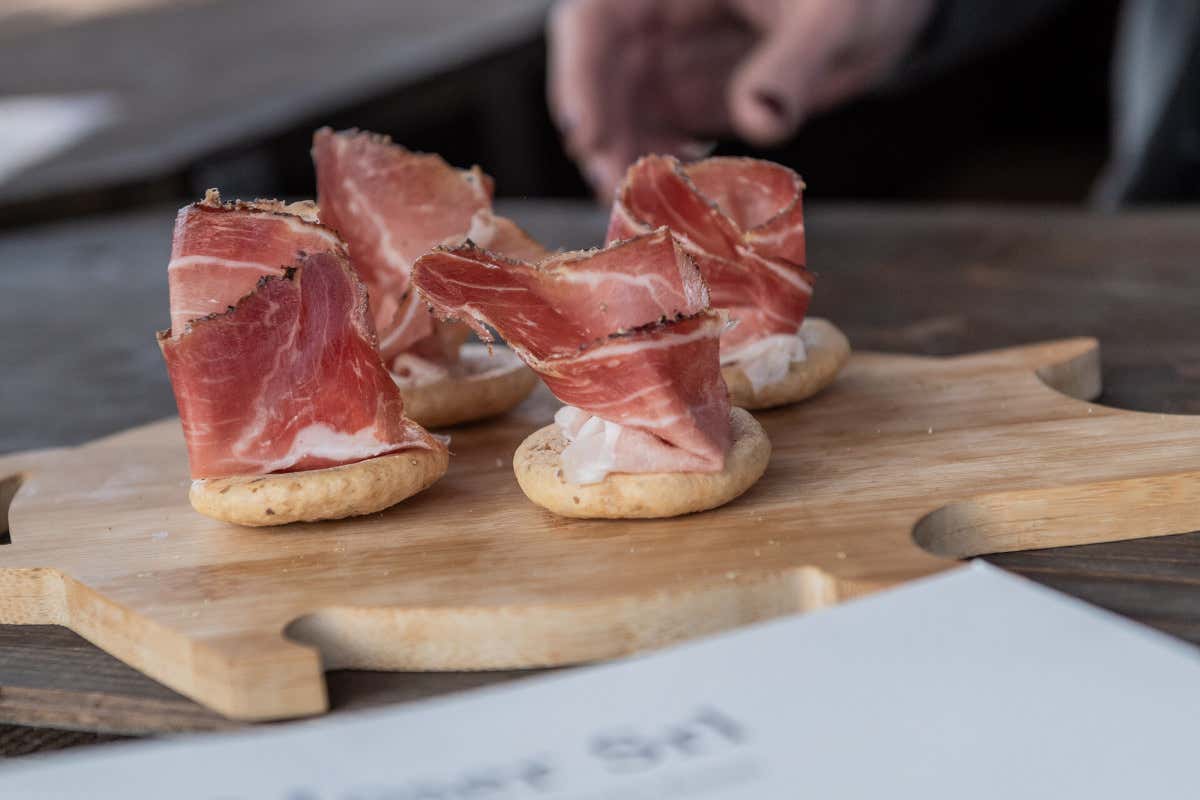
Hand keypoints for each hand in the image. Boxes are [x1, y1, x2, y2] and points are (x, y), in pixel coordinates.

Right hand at [548, 0, 934, 197]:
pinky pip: (652, 138)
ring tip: (642, 211)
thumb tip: (762, 120)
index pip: (593, 21)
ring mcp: (666, 63)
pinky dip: (656, 173)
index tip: (585, 134)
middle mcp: (654, 19)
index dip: (577, 76)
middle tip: (615, 193)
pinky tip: (677, 201)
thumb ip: (794, 64)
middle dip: (600, 137)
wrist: (875, 14)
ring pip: (618, 116)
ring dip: (623, 164)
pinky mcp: (685, 100)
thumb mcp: (831, 17)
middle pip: (596, 78)